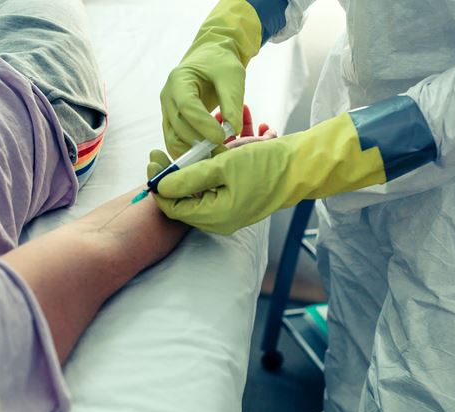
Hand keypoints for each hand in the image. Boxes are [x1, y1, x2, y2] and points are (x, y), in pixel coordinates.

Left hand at [150, 113, 386, 234]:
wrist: (303, 165)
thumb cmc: (266, 165)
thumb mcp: (222, 166)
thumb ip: (188, 178)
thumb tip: (159, 187)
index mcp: (214, 217)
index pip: (173, 207)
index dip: (158, 184)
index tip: (151, 159)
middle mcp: (219, 219)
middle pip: (182, 200)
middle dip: (170, 175)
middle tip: (157, 152)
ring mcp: (227, 211)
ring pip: (196, 191)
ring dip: (186, 170)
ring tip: (179, 149)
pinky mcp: (235, 200)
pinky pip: (211, 187)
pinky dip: (204, 170)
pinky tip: (202, 153)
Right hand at [160, 0, 260, 157]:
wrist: (208, 59)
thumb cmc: (220, 63)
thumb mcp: (232, 75)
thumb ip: (232, 100)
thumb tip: (234, 129)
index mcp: (178, 80)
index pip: (186, 106)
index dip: (203, 124)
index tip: (222, 137)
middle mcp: (167, 97)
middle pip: (178, 126)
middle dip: (199, 142)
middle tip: (222, 152)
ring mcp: (166, 111)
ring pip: (173, 138)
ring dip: (192, 151)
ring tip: (215, 157)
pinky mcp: (171, 122)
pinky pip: (175, 142)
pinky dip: (188, 152)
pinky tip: (206, 157)